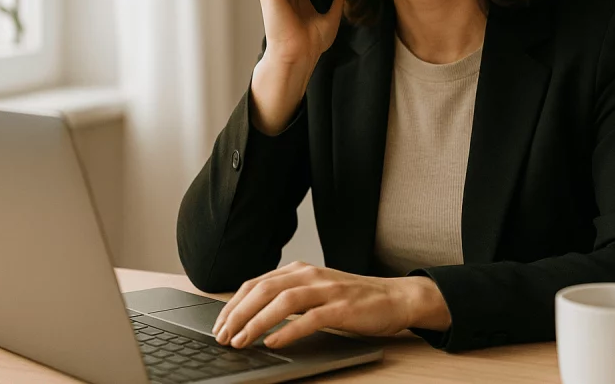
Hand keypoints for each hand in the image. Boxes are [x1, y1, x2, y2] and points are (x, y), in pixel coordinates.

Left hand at [210, 262, 451, 349]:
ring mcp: (327, 290)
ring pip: (283, 301)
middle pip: (264, 289)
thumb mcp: (316, 292)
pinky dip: (290, 330)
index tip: (219, 325)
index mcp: (300, 270)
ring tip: (242, 341)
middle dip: (238, 314)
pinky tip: (275, 343)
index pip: (256, 283)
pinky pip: (311, 318)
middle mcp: (310, 275)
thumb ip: (289, 297)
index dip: (233, 304)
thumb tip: (252, 315)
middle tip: (223, 337)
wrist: (395, 297)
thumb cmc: (353, 299)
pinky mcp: (343, 307)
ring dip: (257, 322)